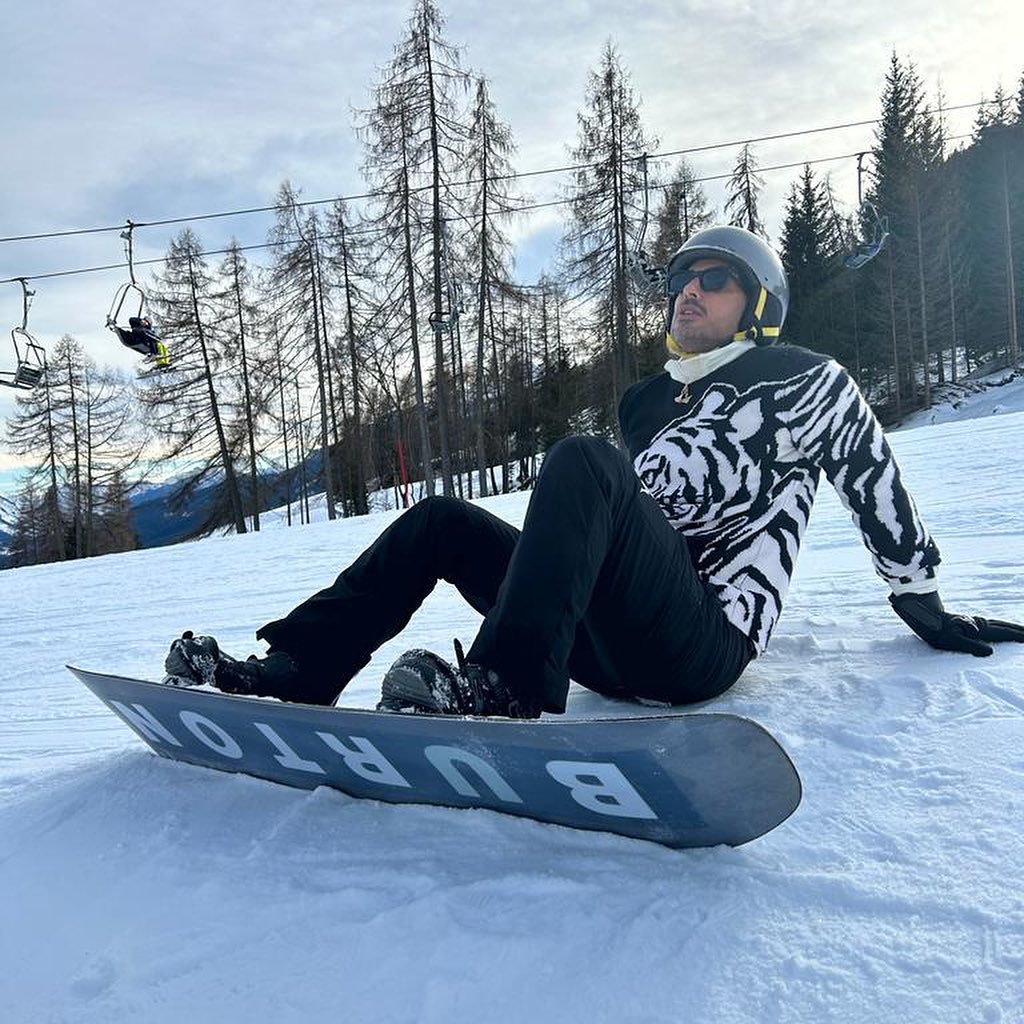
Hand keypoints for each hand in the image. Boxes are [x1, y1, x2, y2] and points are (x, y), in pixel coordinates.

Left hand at [889, 591, 1023, 656]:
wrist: (919, 610)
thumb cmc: (934, 628)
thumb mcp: (951, 640)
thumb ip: (970, 646)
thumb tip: (990, 653)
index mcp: (978, 629)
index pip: (1003, 634)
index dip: (1017, 637)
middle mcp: (978, 624)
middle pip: (1003, 627)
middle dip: (1018, 631)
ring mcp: (972, 622)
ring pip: (997, 625)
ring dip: (1010, 628)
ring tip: (1020, 632)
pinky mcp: (965, 622)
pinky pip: (988, 625)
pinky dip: (998, 626)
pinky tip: (996, 628)